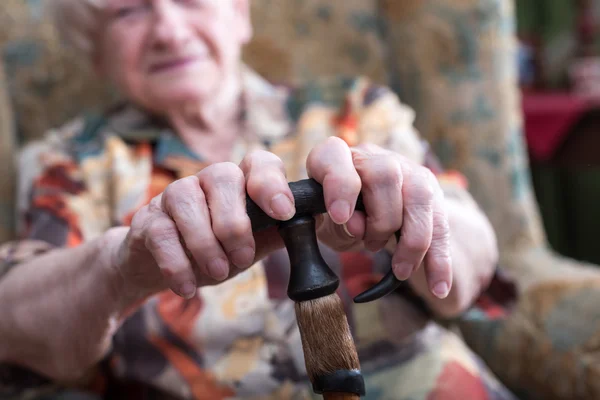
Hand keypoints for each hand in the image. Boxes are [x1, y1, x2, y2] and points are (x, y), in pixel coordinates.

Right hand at [113, 158, 293, 300]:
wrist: (164, 268)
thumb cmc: (216, 251)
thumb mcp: (252, 244)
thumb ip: (276, 234)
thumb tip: (311, 227)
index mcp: (241, 182)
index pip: (259, 163)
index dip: (271, 183)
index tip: (283, 212)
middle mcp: (208, 179)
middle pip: (223, 177)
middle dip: (235, 222)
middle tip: (242, 259)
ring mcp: (174, 195)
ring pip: (188, 201)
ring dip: (205, 243)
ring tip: (218, 272)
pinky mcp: (148, 220)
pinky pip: (161, 234)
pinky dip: (177, 264)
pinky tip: (188, 286)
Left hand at [306, 138, 451, 298]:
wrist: (362, 214)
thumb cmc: (336, 217)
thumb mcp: (322, 221)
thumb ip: (332, 222)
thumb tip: (354, 224)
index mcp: (336, 158)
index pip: (336, 157)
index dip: (339, 185)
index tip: (340, 216)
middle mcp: (373, 158)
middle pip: (385, 175)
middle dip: (381, 219)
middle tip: (370, 246)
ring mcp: (406, 171)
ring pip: (420, 195)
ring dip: (412, 240)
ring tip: (401, 271)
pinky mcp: (430, 192)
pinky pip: (441, 224)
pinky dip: (440, 259)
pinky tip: (439, 287)